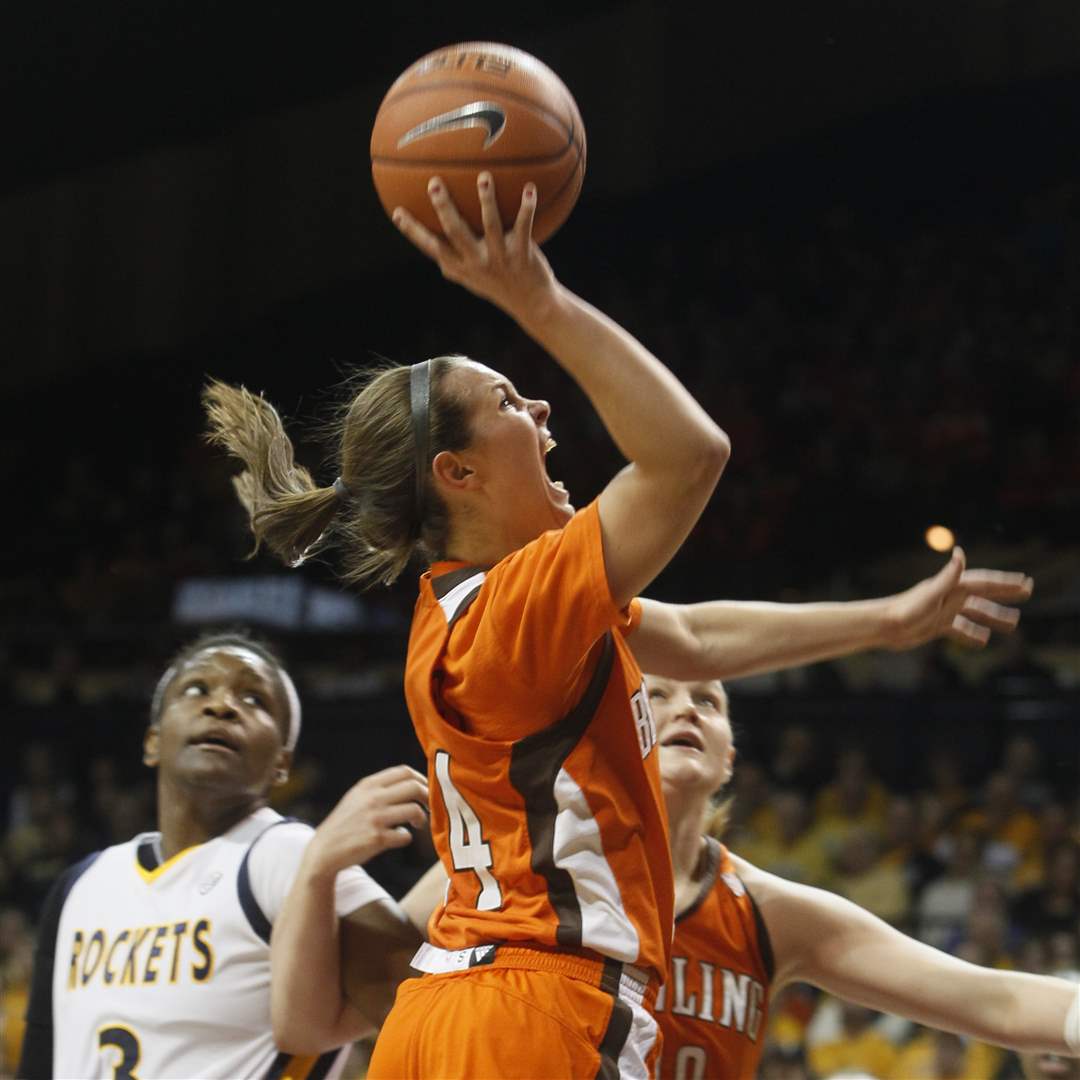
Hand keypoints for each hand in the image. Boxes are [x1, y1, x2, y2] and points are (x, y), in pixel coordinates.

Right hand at [304, 765, 427, 877]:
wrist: (325, 849)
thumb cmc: (346, 823)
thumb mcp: (357, 797)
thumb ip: (380, 788)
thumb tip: (413, 782)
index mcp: (368, 785)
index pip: (404, 771)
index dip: (421, 779)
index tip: (425, 789)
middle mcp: (372, 798)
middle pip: (414, 787)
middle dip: (427, 796)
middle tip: (428, 806)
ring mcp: (375, 818)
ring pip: (414, 810)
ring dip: (421, 818)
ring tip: (418, 824)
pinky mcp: (377, 838)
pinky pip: (405, 835)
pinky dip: (406, 837)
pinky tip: (399, 837)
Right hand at [392, 172, 558, 321]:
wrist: (533, 304)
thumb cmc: (499, 286)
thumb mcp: (471, 280)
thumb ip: (452, 264)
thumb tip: (429, 248)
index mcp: (461, 267)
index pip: (432, 248)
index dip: (413, 232)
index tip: (397, 212)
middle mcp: (477, 263)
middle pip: (456, 233)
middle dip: (444, 208)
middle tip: (434, 184)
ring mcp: (500, 258)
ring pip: (491, 225)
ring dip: (486, 200)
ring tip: (483, 178)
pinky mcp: (523, 255)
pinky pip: (524, 226)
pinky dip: (527, 208)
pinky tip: (529, 189)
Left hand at [884, 547, 1033, 649]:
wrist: (883, 626)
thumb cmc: (905, 610)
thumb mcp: (931, 593)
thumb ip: (948, 576)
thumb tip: (961, 552)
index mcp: (951, 588)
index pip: (984, 582)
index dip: (1005, 582)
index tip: (1025, 582)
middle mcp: (949, 597)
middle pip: (984, 594)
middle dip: (1006, 593)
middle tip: (1028, 592)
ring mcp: (944, 612)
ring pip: (975, 613)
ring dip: (994, 616)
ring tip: (1014, 623)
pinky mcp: (936, 626)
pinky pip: (960, 629)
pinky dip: (973, 634)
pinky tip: (983, 640)